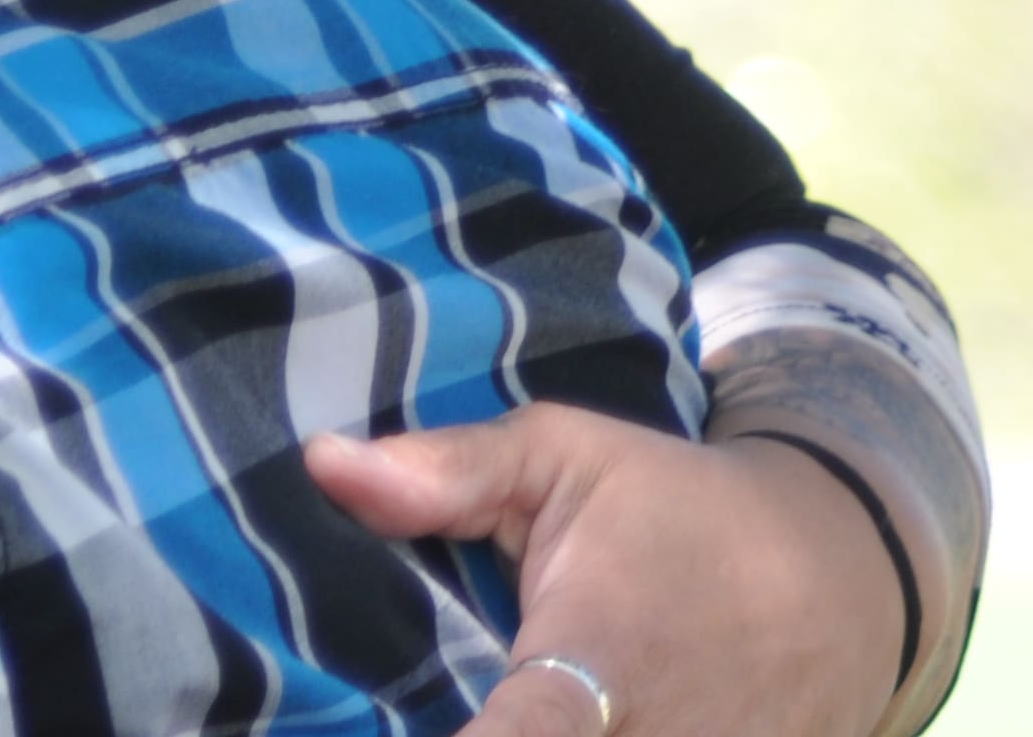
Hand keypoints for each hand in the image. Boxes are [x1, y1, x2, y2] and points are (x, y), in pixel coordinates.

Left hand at [308, 410, 903, 736]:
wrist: (844, 577)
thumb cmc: (676, 511)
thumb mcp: (564, 459)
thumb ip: (448, 472)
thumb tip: (323, 464)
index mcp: (600, 659)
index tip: (363, 730)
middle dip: (470, 727)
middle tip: (397, 703)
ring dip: (517, 733)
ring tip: (469, 695)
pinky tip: (528, 716)